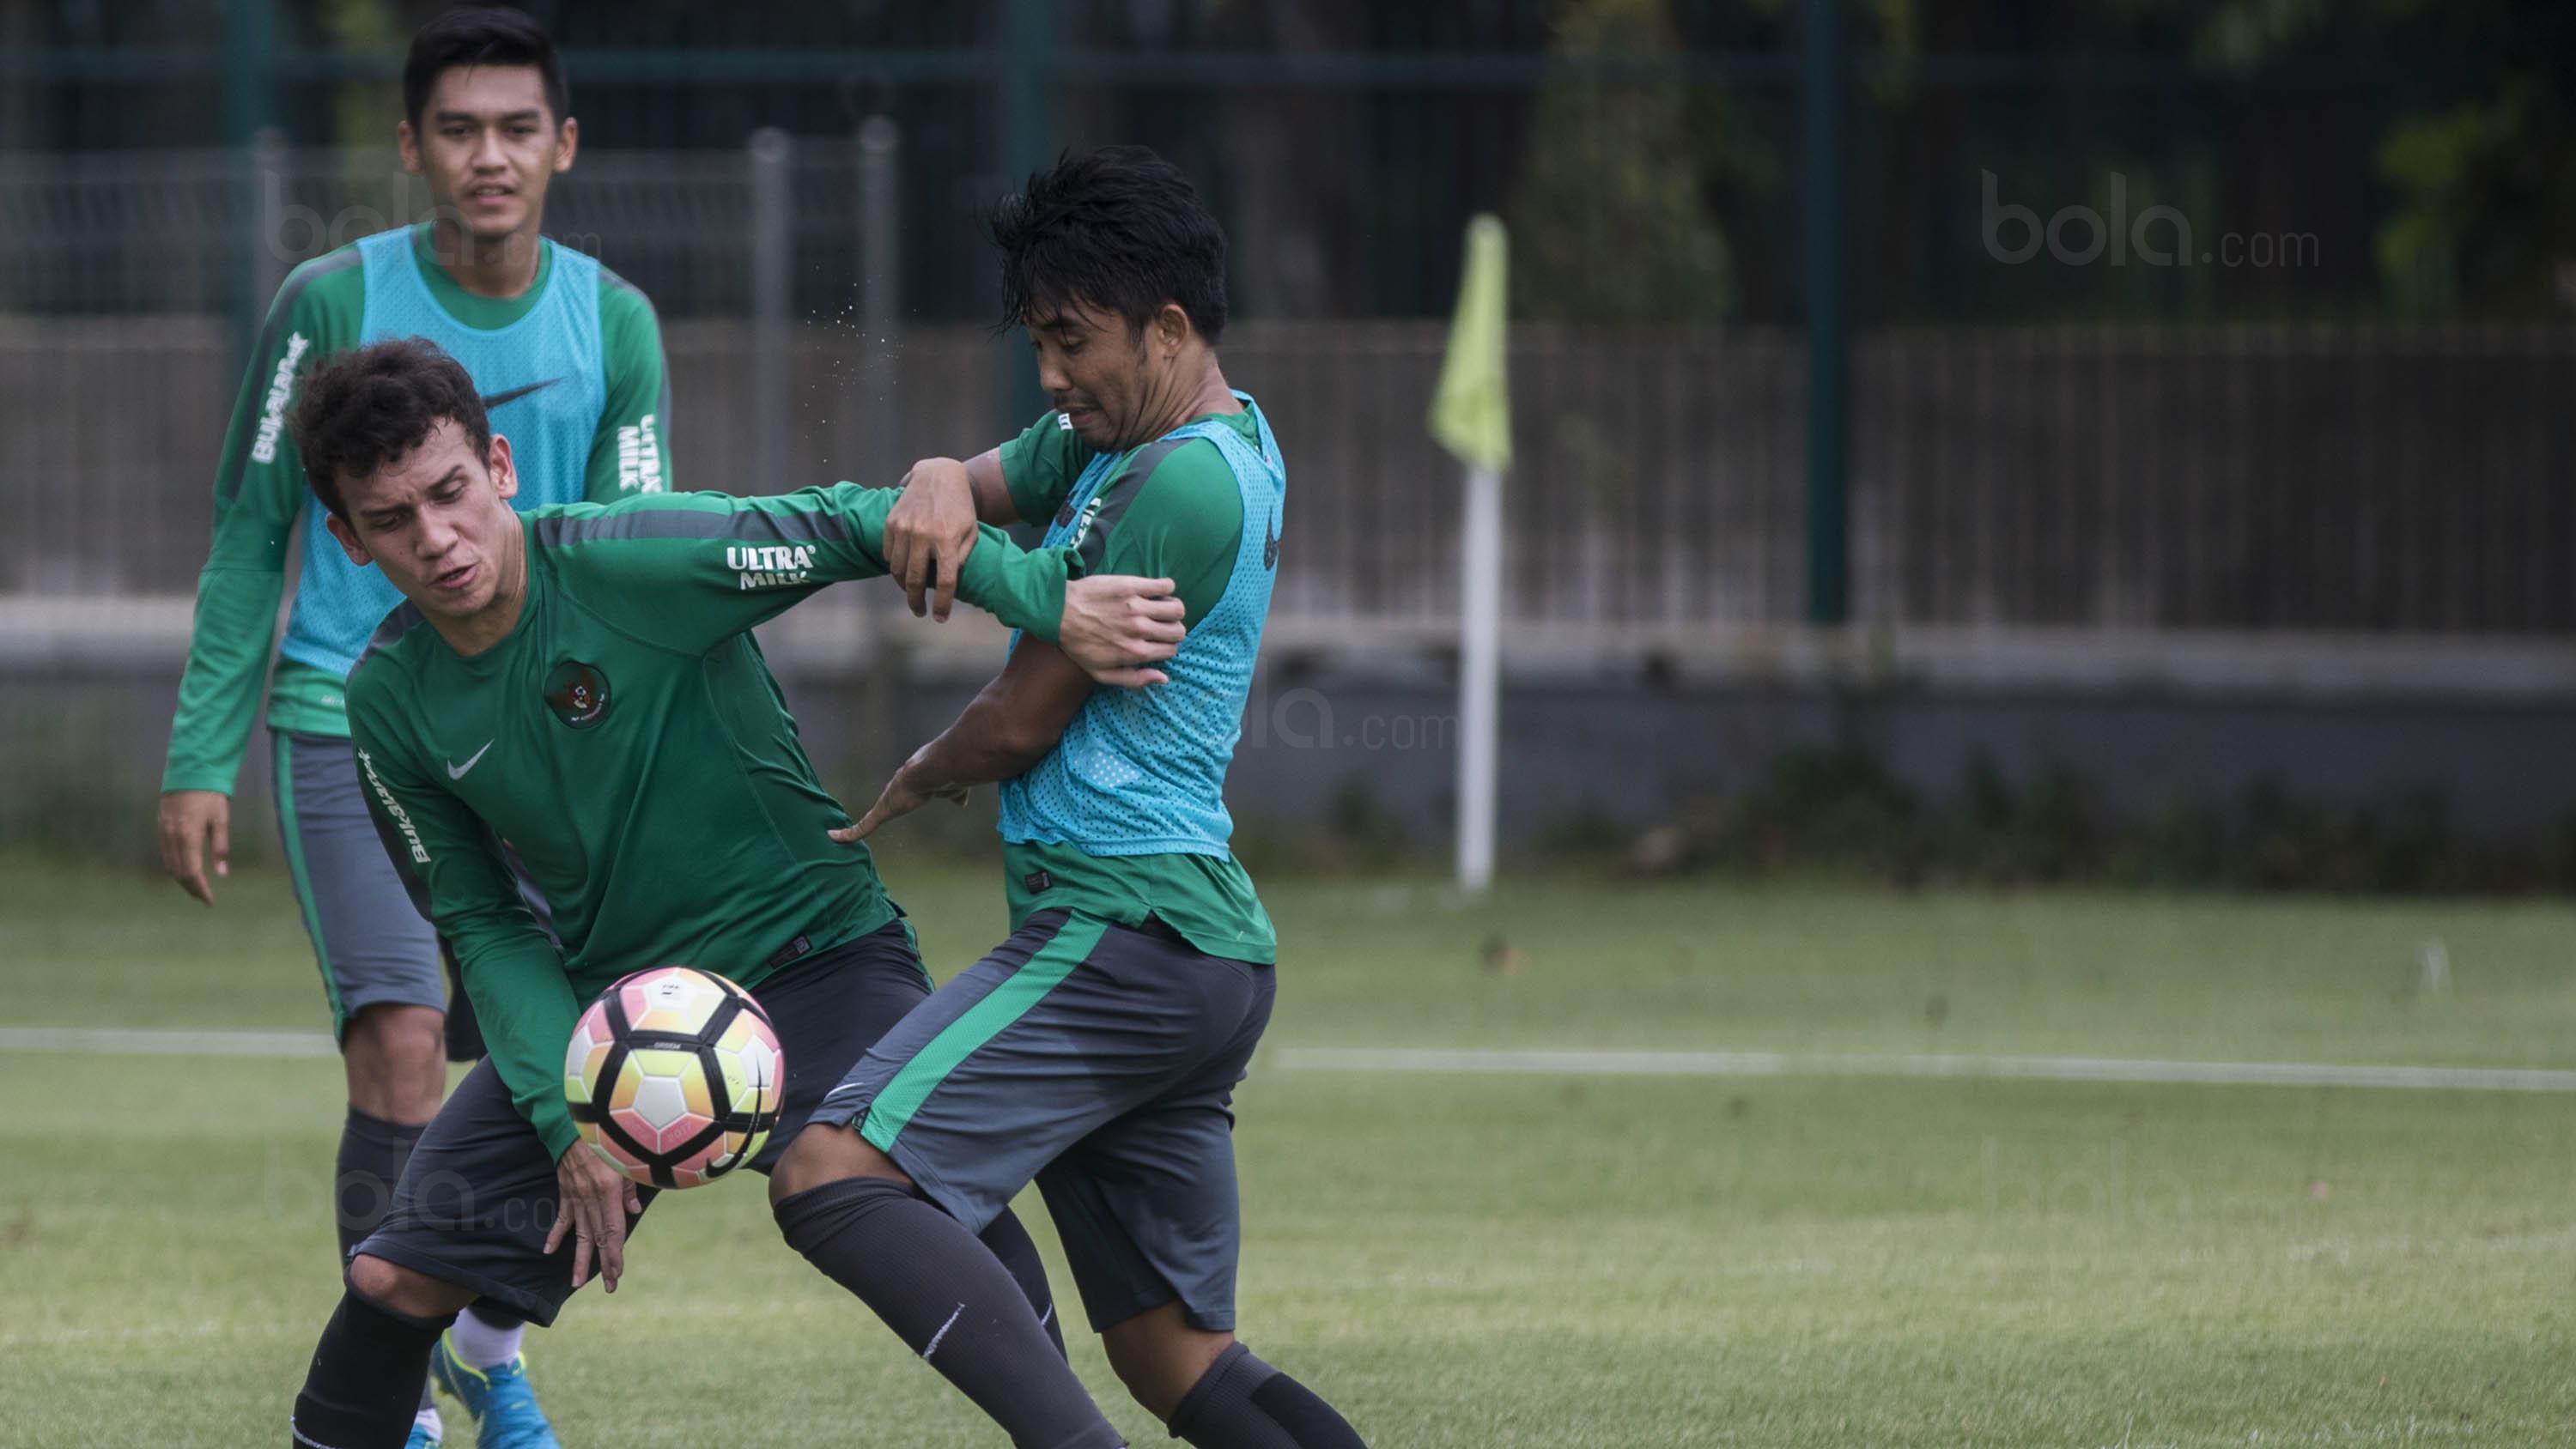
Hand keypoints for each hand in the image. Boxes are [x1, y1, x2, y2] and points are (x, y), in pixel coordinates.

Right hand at [157, 790, 230, 904]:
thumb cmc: (210, 794)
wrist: (189, 770)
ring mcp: (163, 831)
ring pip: (169, 864)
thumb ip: (220, 847)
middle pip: (178, 872)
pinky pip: (165, 854)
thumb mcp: (221, 820)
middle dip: (190, 888)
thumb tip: (222, 873)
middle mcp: (171, 836)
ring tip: (196, 888)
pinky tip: (185, 869)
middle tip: (204, 898)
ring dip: (181, 879)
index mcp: (188, 836)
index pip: (191, 872)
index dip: (199, 889)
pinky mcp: (160, 826)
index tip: (209, 901)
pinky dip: (174, 866)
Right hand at [544, 1142, 643, 1292]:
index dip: (615, 1254)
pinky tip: (549, 1251)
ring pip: (580, 1233)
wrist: (574, 1125)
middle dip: (604, 1264)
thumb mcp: (626, 1159)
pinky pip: (562, 1217)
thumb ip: (631, 1186)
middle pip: (598, 1237)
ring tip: (577, 1282)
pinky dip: (556, 1234)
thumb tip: (632, 1212)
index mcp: (608, 1192)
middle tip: (610, 1287)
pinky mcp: (566, 1191)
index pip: (613, 1231)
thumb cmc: (607, 1139)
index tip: (618, 1273)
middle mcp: (591, 1199)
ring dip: (580, 1258)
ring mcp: (576, 1197)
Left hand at [829, 751, 968, 843]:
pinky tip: (833, 837)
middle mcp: (896, 790)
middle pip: (882, 804)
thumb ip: (954, 795)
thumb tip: (960, 802)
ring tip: (838, 834)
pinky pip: (862, 826)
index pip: (900, 792)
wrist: (936, 769)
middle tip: (861, 823)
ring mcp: (888, 801)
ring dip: (853, 827)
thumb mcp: (953, 789)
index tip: (891, 805)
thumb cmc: (946, 775)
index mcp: (912, 785)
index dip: (896, 799)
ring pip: (868, 817)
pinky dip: (848, 834)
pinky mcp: (882, 811)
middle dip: (874, 813)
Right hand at [887, 457, 981, 620]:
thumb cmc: (960, 508)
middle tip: (919, 612)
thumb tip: (947, 583)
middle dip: (916, 602)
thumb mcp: (971, 532)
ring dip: (903, 586)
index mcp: (948, 540)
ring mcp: (905, 527)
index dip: (943, 604)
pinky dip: (893, 565)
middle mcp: (924, 535)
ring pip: (896, 569)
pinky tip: (902, 568)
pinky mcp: (891, 522)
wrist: (939, 475)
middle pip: (915, 580)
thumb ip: (961, 558)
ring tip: (911, 591)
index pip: (945, 582)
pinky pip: (887, 553)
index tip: (940, 618)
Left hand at [1059, 576, 1184, 686]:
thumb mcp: (1101, 673)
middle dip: (1173, 630)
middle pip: (1178, 630)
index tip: (1157, 641)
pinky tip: (1156, 591)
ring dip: (1173, 609)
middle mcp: (1140, 630)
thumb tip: (1163, 678)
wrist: (1058, 612)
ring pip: (1177, 608)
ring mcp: (1137, 606)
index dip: (1167, 646)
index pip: (1171, 649)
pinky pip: (1166, 585)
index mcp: (1135, 652)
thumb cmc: (1078, 645)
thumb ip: (1134, 680)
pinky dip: (1166, 588)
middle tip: (1161, 625)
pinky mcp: (1133, 586)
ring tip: (1161, 608)